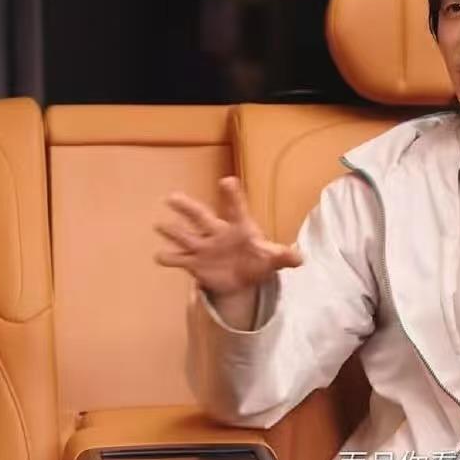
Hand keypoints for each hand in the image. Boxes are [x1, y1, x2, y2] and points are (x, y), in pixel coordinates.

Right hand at [155, 175, 302, 294]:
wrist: (241, 278)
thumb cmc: (256, 260)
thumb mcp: (272, 260)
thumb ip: (284, 257)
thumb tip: (301, 258)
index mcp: (237, 227)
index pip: (235, 208)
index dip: (232, 196)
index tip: (227, 181)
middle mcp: (216, 233)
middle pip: (200, 217)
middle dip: (187, 208)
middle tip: (172, 198)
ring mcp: (203, 247)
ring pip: (185, 236)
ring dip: (173, 232)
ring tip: (160, 225)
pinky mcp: (194, 264)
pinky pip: (179, 260)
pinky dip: (169, 258)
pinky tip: (159, 256)